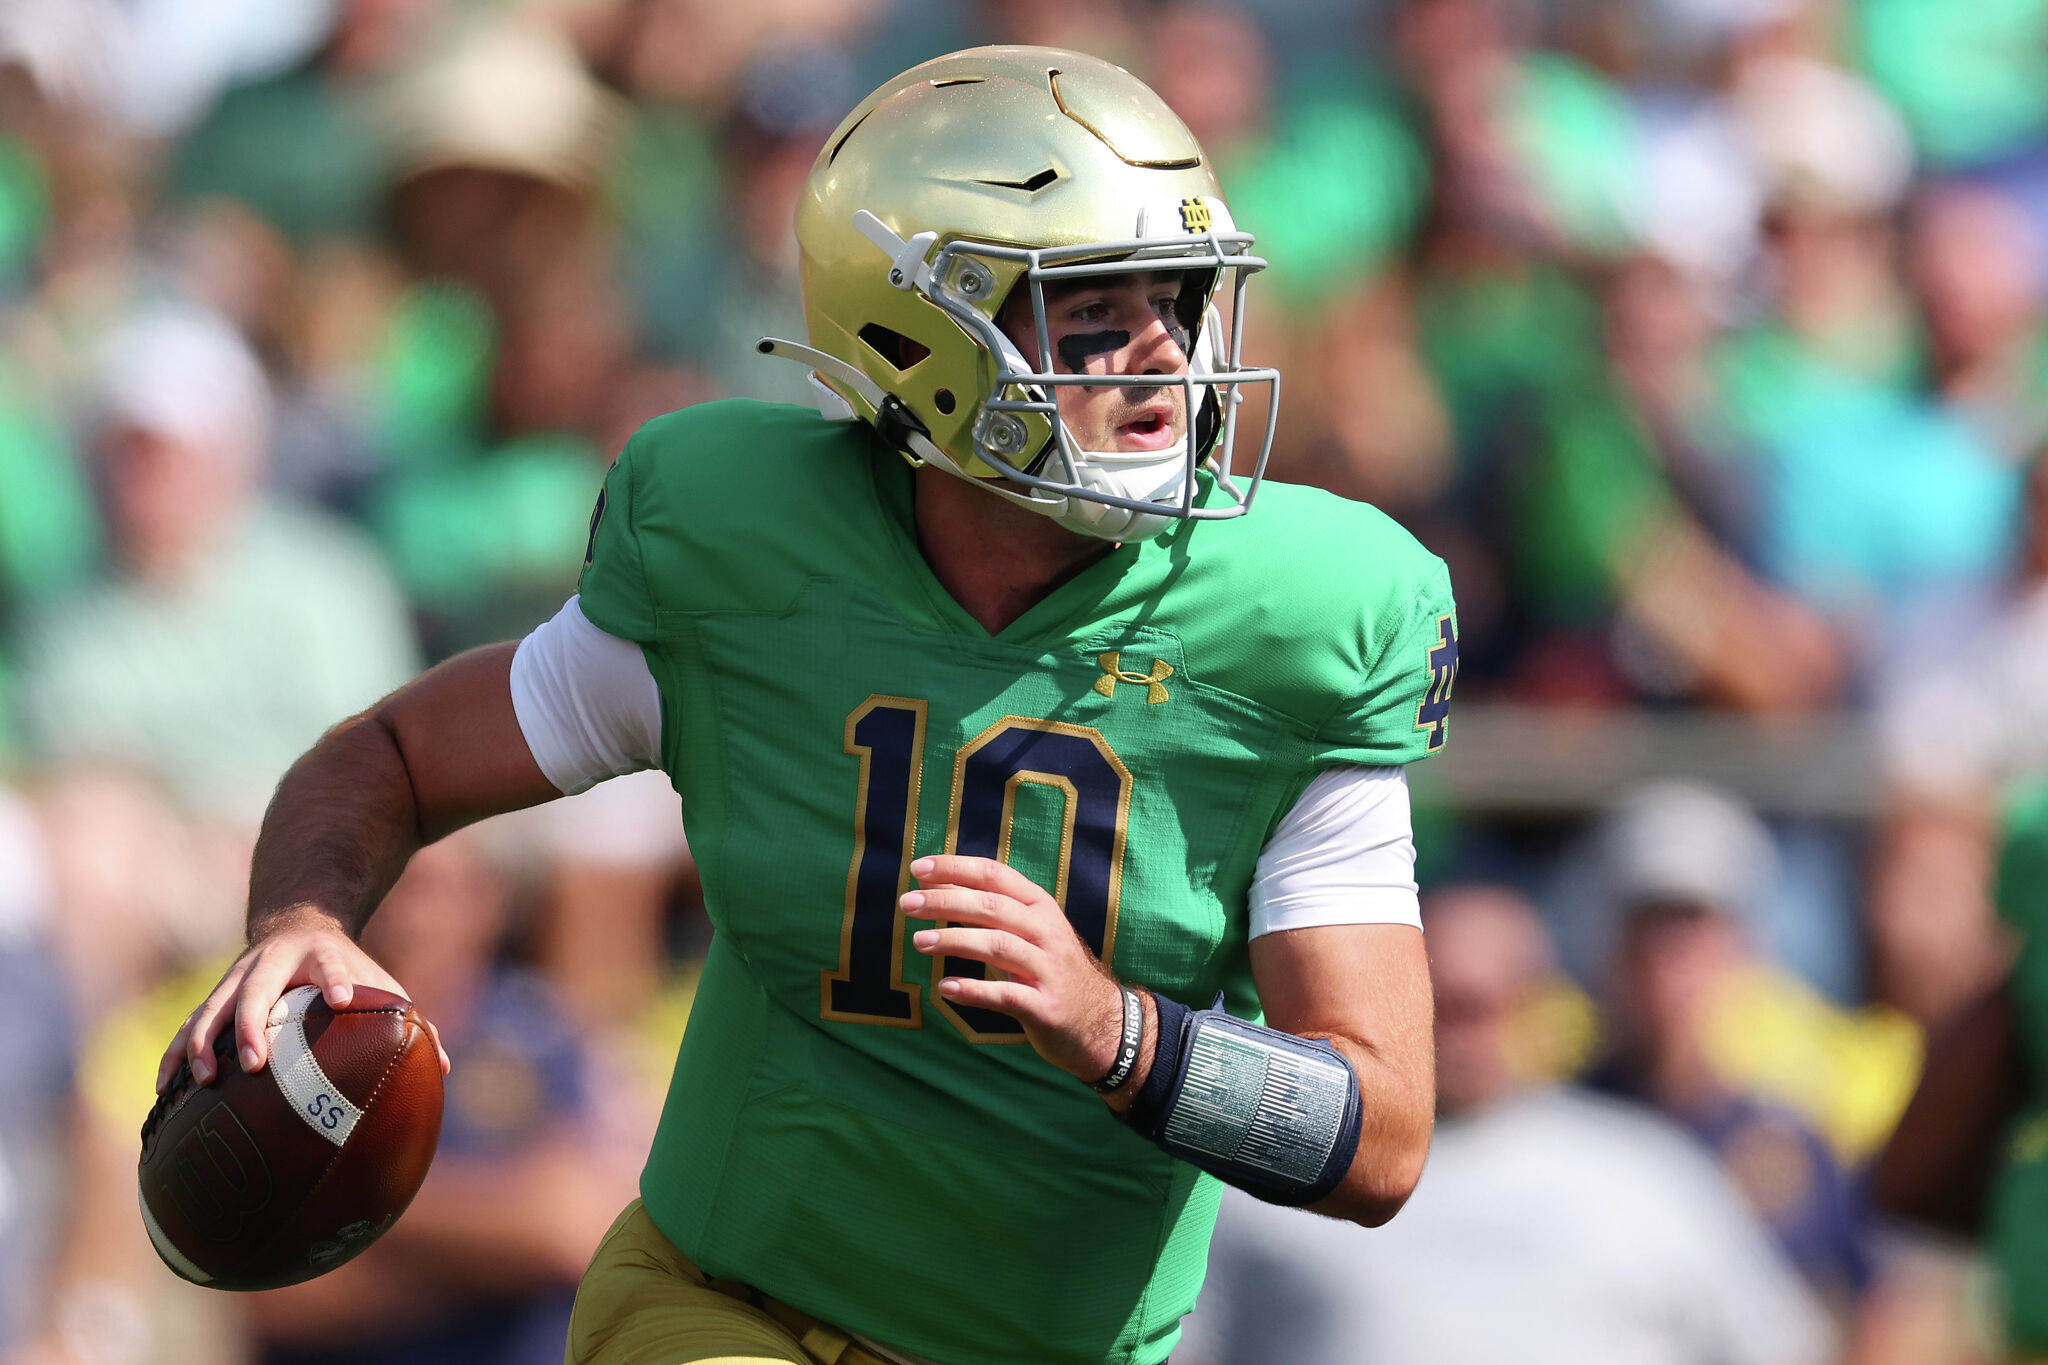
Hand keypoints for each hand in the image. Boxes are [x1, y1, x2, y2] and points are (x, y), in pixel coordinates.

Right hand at [156, 906, 448, 1092]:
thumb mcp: (378, 980)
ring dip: (203, 1043)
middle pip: (257, 989)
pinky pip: (190, 1024)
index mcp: (321, 953)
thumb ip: (408, 1017)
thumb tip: (442, 1066)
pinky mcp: (216, 995)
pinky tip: (163, 1087)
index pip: (330, 963)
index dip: (337, 978)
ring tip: (203, 1082)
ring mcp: (238, 977)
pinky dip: (175, 1052)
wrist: (297, 924)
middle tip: (254, 1063)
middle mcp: (272, 961)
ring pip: (212, 1007)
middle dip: (251, 1024)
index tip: (344, 998)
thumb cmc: (348, 968)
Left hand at [903, 855, 1124, 1082]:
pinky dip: (975, 990)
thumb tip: (935, 885)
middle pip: (993, 907)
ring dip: (955, 940)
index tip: (918, 868)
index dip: (956, 868)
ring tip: (919, 941)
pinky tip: (946, 988)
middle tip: (907, 903)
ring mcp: (1049, 969)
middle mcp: (1047, 932)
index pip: (996, 875)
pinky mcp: (1046, 1007)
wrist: (1099, 1020)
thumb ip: (989, 908)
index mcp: (1040, 907)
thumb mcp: (1028, 931)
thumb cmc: (1050, 968)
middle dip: (947, 901)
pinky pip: (1007, 995)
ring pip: (999, 946)